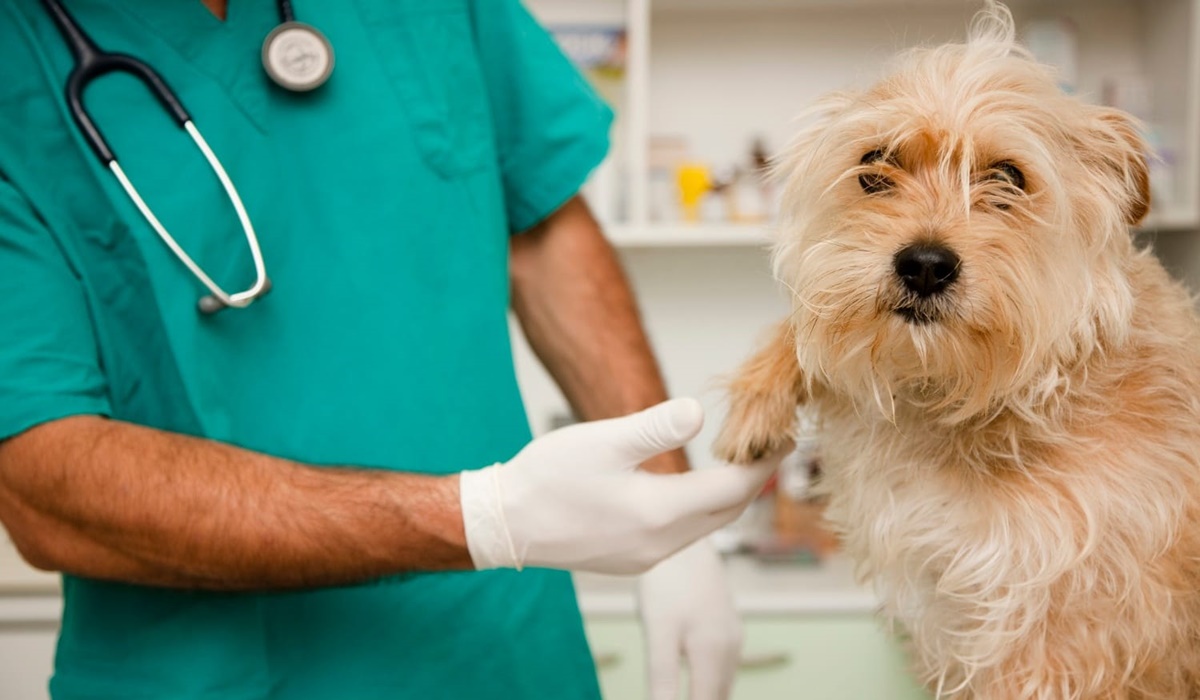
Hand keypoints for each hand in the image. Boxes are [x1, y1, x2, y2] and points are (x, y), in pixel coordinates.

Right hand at [458, 398, 776, 574]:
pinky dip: (698, 511)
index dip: (763, 462)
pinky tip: (691, 491)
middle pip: (726, 513)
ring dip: (726, 497)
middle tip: (770, 446)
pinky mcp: (631, 561)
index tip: (784, 437)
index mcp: (660, 513)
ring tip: (738, 463)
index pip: (733, 489)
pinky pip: (682, 536)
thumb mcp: (603, 440)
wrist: (504, 524)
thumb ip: (656, 427)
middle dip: (753, 480)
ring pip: (706, 527)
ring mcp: (646, 558)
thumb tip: (700, 412)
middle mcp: (661, 544)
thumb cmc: (547, 478)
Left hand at [638, 537, 740, 699]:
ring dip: (706, 695)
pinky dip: (709, 680)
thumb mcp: (658, 632)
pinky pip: (722, 665)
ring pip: (722, 683)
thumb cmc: (666, 583)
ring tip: (680, 691)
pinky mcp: (728, 624)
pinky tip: (693, 678)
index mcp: (714, 655)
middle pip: (717, 697)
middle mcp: (730, 648)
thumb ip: (663, 677)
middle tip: (670, 698)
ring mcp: (732, 635)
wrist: (684, 538)